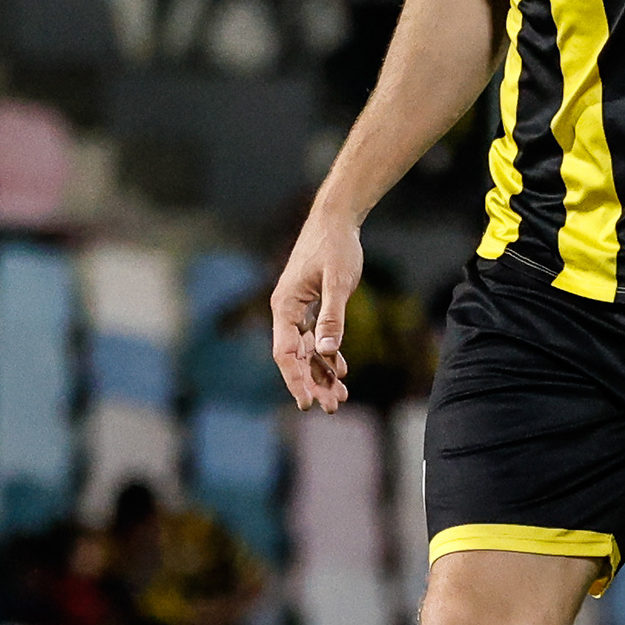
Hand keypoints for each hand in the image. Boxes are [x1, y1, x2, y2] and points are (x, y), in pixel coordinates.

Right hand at [270, 207, 362, 411]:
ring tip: (340, 396)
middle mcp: (286, 311)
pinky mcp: (310, 305)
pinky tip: (339, 369)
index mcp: (285, 307)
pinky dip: (326, 354)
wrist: (336, 218)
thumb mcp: (338, 281)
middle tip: (333, 406)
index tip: (308, 404)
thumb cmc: (335, 245)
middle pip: (295, 358)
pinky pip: (314, 338)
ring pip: (306, 351)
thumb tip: (326, 352)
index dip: (296, 381)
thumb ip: (333, 317)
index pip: (286, 354)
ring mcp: (297, 309)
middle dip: (312, 383)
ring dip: (321, 372)